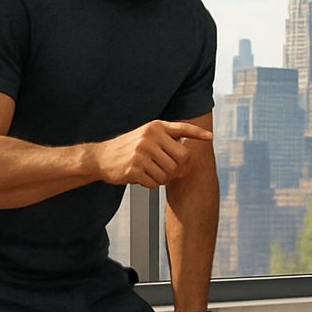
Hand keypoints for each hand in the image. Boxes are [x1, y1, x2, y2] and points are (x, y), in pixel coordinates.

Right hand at [93, 120, 213, 187]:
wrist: (101, 157)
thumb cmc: (129, 148)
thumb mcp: (147, 135)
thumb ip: (166, 139)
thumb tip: (190, 152)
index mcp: (155, 127)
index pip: (182, 128)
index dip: (198, 133)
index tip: (211, 137)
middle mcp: (150, 137)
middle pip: (181, 158)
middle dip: (177, 169)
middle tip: (168, 172)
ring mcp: (141, 152)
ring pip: (169, 173)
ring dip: (163, 178)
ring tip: (151, 173)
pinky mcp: (134, 169)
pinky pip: (155, 183)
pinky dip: (151, 184)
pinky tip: (141, 177)